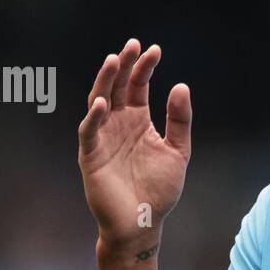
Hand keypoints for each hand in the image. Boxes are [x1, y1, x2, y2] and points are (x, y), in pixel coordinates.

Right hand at [78, 39, 191, 252]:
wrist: (143, 224)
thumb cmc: (159, 190)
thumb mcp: (178, 152)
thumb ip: (179, 121)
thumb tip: (181, 86)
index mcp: (138, 121)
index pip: (138, 87)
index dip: (145, 68)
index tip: (155, 49)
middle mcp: (118, 125)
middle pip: (117, 88)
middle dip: (124, 66)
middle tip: (132, 46)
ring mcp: (102, 138)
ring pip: (99, 102)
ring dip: (105, 82)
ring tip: (114, 61)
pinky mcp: (90, 156)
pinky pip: (89, 132)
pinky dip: (94, 117)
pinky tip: (103, 103)